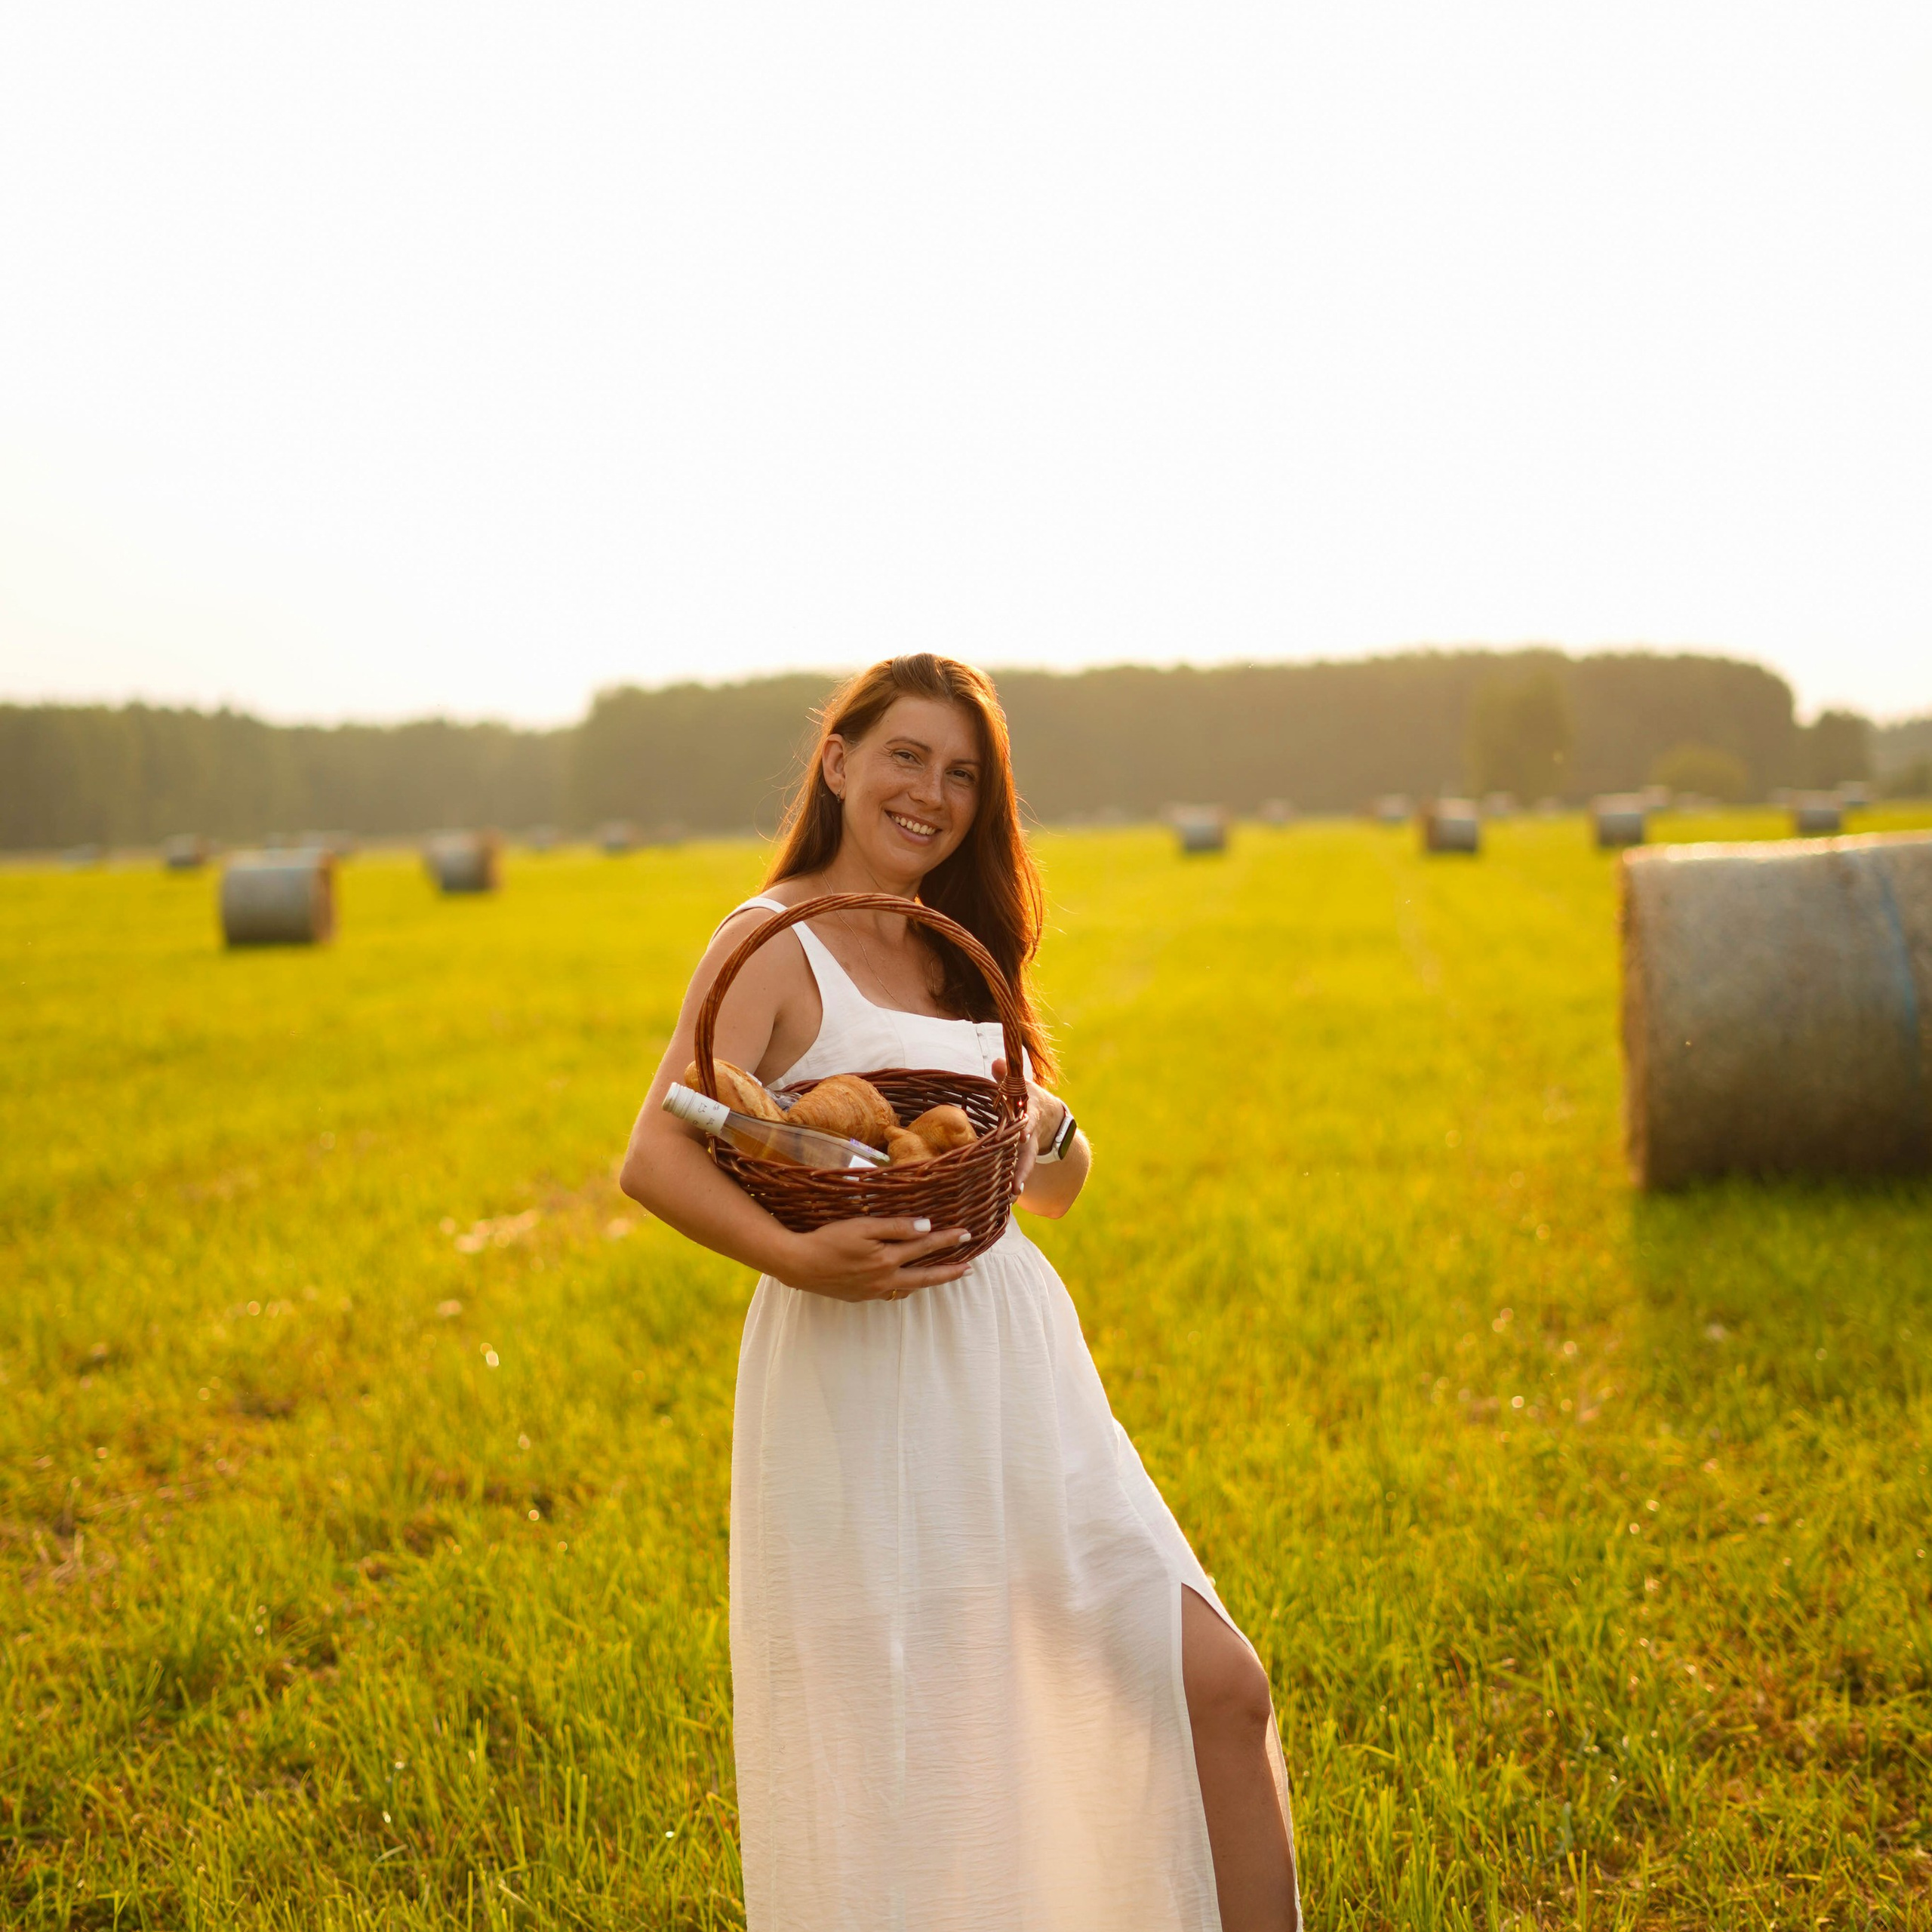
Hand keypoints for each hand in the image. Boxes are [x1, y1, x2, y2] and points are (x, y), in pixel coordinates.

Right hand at [774, 1216, 974, 1301]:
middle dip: (949, 1271)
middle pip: (925, 1277)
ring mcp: (873, 1290)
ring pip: (909, 1288)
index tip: (967, 1234)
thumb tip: (927, 1226)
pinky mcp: (860, 1296)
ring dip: (928, 1281)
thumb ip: (896, 1227)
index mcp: (888, 1259)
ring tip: (943, 1276)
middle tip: (969, 1269)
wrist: (799, 1264)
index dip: (948, 1240)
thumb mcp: (863, 1226)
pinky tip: (905, 1284)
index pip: (925, 1247)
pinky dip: (905, 1288)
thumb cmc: (829, 1240)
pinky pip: (891, 1294)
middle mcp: (885, 1279)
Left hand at [991, 1057, 1064, 1196]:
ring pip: (1025, 1165)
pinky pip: (1019, 1171)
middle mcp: (1031, 1133)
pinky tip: (1005, 1200)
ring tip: (1012, 1197)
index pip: (1028, 1118)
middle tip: (1018, 1181)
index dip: (1025, 1125)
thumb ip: (1008, 1075)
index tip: (1023, 1133)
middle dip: (1024, 1166)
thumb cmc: (1027, 1097)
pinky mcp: (1024, 1157)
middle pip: (1028, 1150)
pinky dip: (1014, 1184)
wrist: (1051, 1115)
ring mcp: (1029, 1147)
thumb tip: (997, 1063)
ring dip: (1019, 1180)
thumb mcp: (1021, 1084)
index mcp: (1030, 1112)